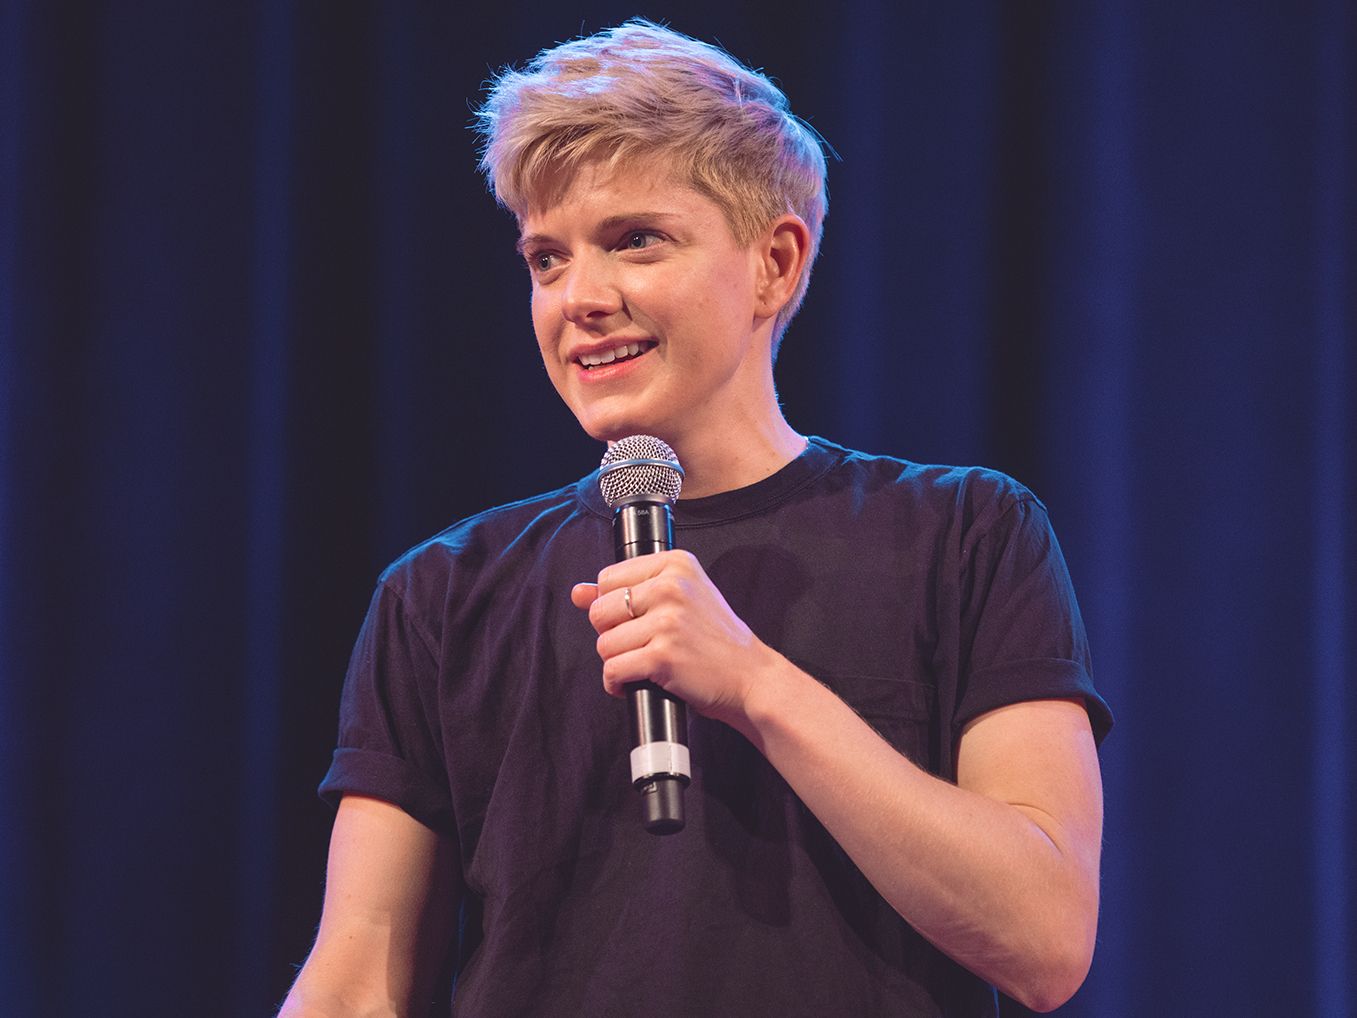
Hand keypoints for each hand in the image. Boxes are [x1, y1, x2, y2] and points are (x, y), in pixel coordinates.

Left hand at [570, 550, 774, 725]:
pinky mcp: (663, 656)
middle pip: (600, 611)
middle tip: (641, 644)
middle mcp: (672, 586)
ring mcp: (668, 621)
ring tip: (643, 664)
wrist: (751, 677)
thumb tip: (577, 592)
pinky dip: (617, 684)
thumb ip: (626, 590)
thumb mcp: (678, 601)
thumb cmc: (715, 640)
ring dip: (617, 662)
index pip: (608, 578)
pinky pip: (613, 670)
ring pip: (604, 644)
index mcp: (676, 564)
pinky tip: (634, 683)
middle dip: (611, 635)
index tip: (636, 620)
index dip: (613, 605)